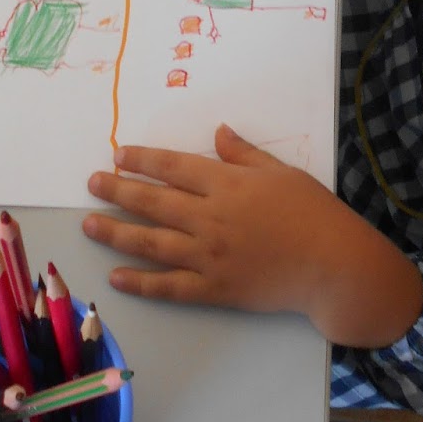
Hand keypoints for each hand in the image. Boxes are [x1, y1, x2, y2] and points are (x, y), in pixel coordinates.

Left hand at [84, 124, 422, 347]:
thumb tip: (218, 132)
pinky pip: (169, 287)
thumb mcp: (282, 172)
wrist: (333, 266)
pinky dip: (141, 283)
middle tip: (92, 184)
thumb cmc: (314, 213)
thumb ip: (244, 154)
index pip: (173, 168)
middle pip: (153, 202)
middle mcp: (210, 218)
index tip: (119, 155)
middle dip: (117, 191)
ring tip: (89, 225)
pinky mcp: (214, 289)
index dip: (143, 160)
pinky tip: (116, 277)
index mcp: (227, 185)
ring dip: (116, 233)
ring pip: (151, 243)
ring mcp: (209, 256)